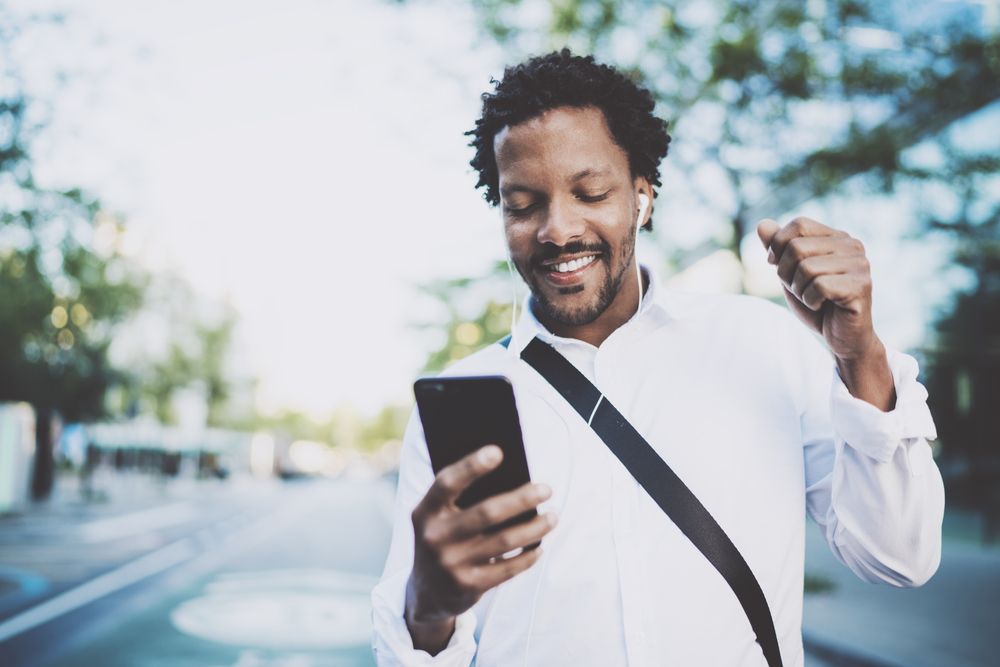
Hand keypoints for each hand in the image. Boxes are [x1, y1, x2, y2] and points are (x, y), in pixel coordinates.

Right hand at [405, 445, 556, 654]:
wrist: (427, 592)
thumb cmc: (443, 538)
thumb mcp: (439, 518)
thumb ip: (461, 499)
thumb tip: (511, 478)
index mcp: (425, 512)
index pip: (447, 483)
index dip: (471, 466)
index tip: (498, 452)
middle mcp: (434, 538)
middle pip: (487, 512)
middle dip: (522, 498)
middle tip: (547, 489)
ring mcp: (451, 565)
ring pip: (505, 540)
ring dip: (535, 527)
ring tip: (553, 516)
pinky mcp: (468, 587)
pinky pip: (508, 568)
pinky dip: (529, 555)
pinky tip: (540, 545)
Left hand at [757, 216, 894, 409]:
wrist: (842, 337)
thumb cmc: (817, 303)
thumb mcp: (790, 273)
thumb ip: (778, 248)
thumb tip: (761, 224)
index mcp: (837, 237)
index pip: (799, 224)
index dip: (778, 246)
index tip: (776, 266)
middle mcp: (853, 246)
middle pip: (797, 247)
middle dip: (786, 273)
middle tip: (799, 288)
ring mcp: (860, 265)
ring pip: (806, 268)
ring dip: (799, 290)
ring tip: (812, 298)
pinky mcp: (861, 286)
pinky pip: (819, 286)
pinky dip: (810, 301)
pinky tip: (822, 306)